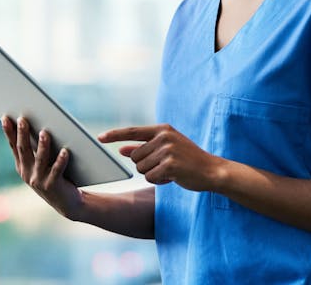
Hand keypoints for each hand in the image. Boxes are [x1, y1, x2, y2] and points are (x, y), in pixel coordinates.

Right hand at [1, 115, 82, 218]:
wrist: (66, 202)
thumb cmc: (54, 175)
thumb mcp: (41, 162)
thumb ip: (37, 146)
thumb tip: (39, 123)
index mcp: (22, 165)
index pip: (14, 145)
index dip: (9, 132)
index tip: (5, 118)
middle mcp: (27, 173)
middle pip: (24, 150)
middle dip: (22, 134)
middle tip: (23, 119)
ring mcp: (39, 180)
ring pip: (40, 159)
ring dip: (42, 145)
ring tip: (44, 133)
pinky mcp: (53, 186)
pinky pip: (57, 171)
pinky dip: (61, 160)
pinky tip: (65, 151)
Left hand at [98, 124, 222, 190]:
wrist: (211, 170)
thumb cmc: (187, 160)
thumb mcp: (165, 149)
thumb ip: (143, 148)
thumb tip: (121, 150)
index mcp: (162, 129)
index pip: (132, 131)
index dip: (114, 135)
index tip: (99, 138)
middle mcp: (164, 137)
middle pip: (135, 156)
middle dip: (145, 165)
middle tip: (165, 165)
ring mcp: (167, 150)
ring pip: (141, 168)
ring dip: (152, 174)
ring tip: (170, 170)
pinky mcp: (170, 165)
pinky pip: (150, 178)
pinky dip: (158, 181)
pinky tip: (172, 177)